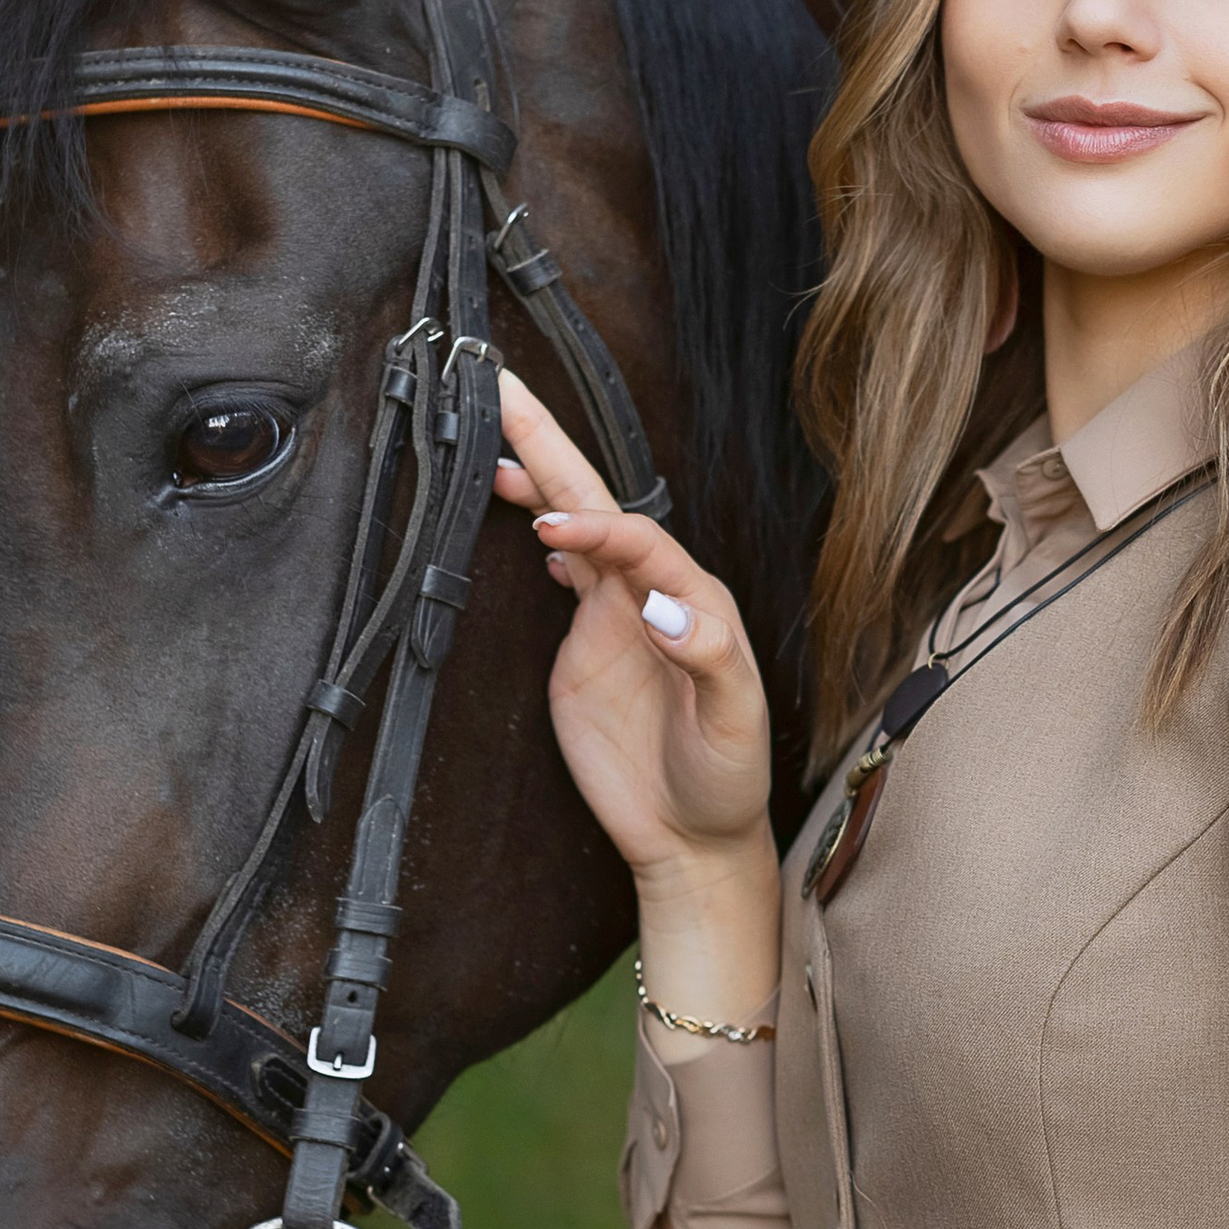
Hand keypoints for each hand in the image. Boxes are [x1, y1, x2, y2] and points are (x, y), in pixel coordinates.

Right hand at [495, 372, 773, 885]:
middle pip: (600, 501)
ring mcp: (617, 614)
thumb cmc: (727, 780)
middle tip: (504, 390)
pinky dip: (538, 526)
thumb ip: (708, 659)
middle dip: (552, 445)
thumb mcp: (735, 724)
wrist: (694, 837)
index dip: (595, 525)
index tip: (552, 525)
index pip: (637, 539)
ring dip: (538, 473)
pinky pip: (562, 568)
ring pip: (574, 523)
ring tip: (493, 428)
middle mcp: (655, 593)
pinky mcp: (586, 643)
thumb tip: (661, 607)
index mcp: (694, 600)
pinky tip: (520, 502)